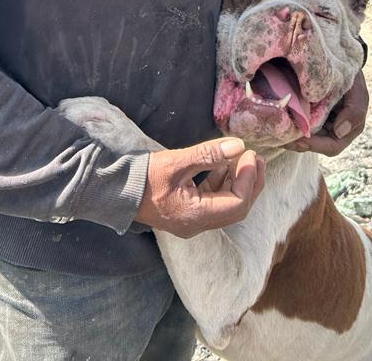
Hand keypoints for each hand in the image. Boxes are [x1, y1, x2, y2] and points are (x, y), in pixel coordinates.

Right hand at [134, 137, 264, 237]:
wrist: (114, 190)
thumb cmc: (143, 177)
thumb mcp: (176, 162)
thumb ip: (208, 154)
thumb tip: (238, 146)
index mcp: (195, 216)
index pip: (236, 203)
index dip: (248, 179)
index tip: (251, 155)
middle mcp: (197, 224)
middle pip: (235, 209)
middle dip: (250, 183)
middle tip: (257, 158)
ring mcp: (191, 220)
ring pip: (226, 205)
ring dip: (238, 183)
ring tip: (246, 159)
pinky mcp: (186, 212)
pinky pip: (213, 201)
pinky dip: (223, 183)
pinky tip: (225, 166)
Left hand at [286, 69, 368, 156]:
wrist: (343, 63)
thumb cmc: (352, 79)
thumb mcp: (358, 92)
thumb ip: (355, 111)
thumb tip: (339, 132)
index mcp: (347, 131)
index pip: (331, 147)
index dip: (315, 146)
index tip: (299, 138)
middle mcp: (332, 132)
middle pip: (314, 145)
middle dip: (297, 143)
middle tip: (280, 137)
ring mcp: (320, 124)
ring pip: (304, 136)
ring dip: (291, 135)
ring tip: (275, 130)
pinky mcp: (309, 114)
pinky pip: (299, 123)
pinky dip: (290, 123)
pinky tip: (278, 117)